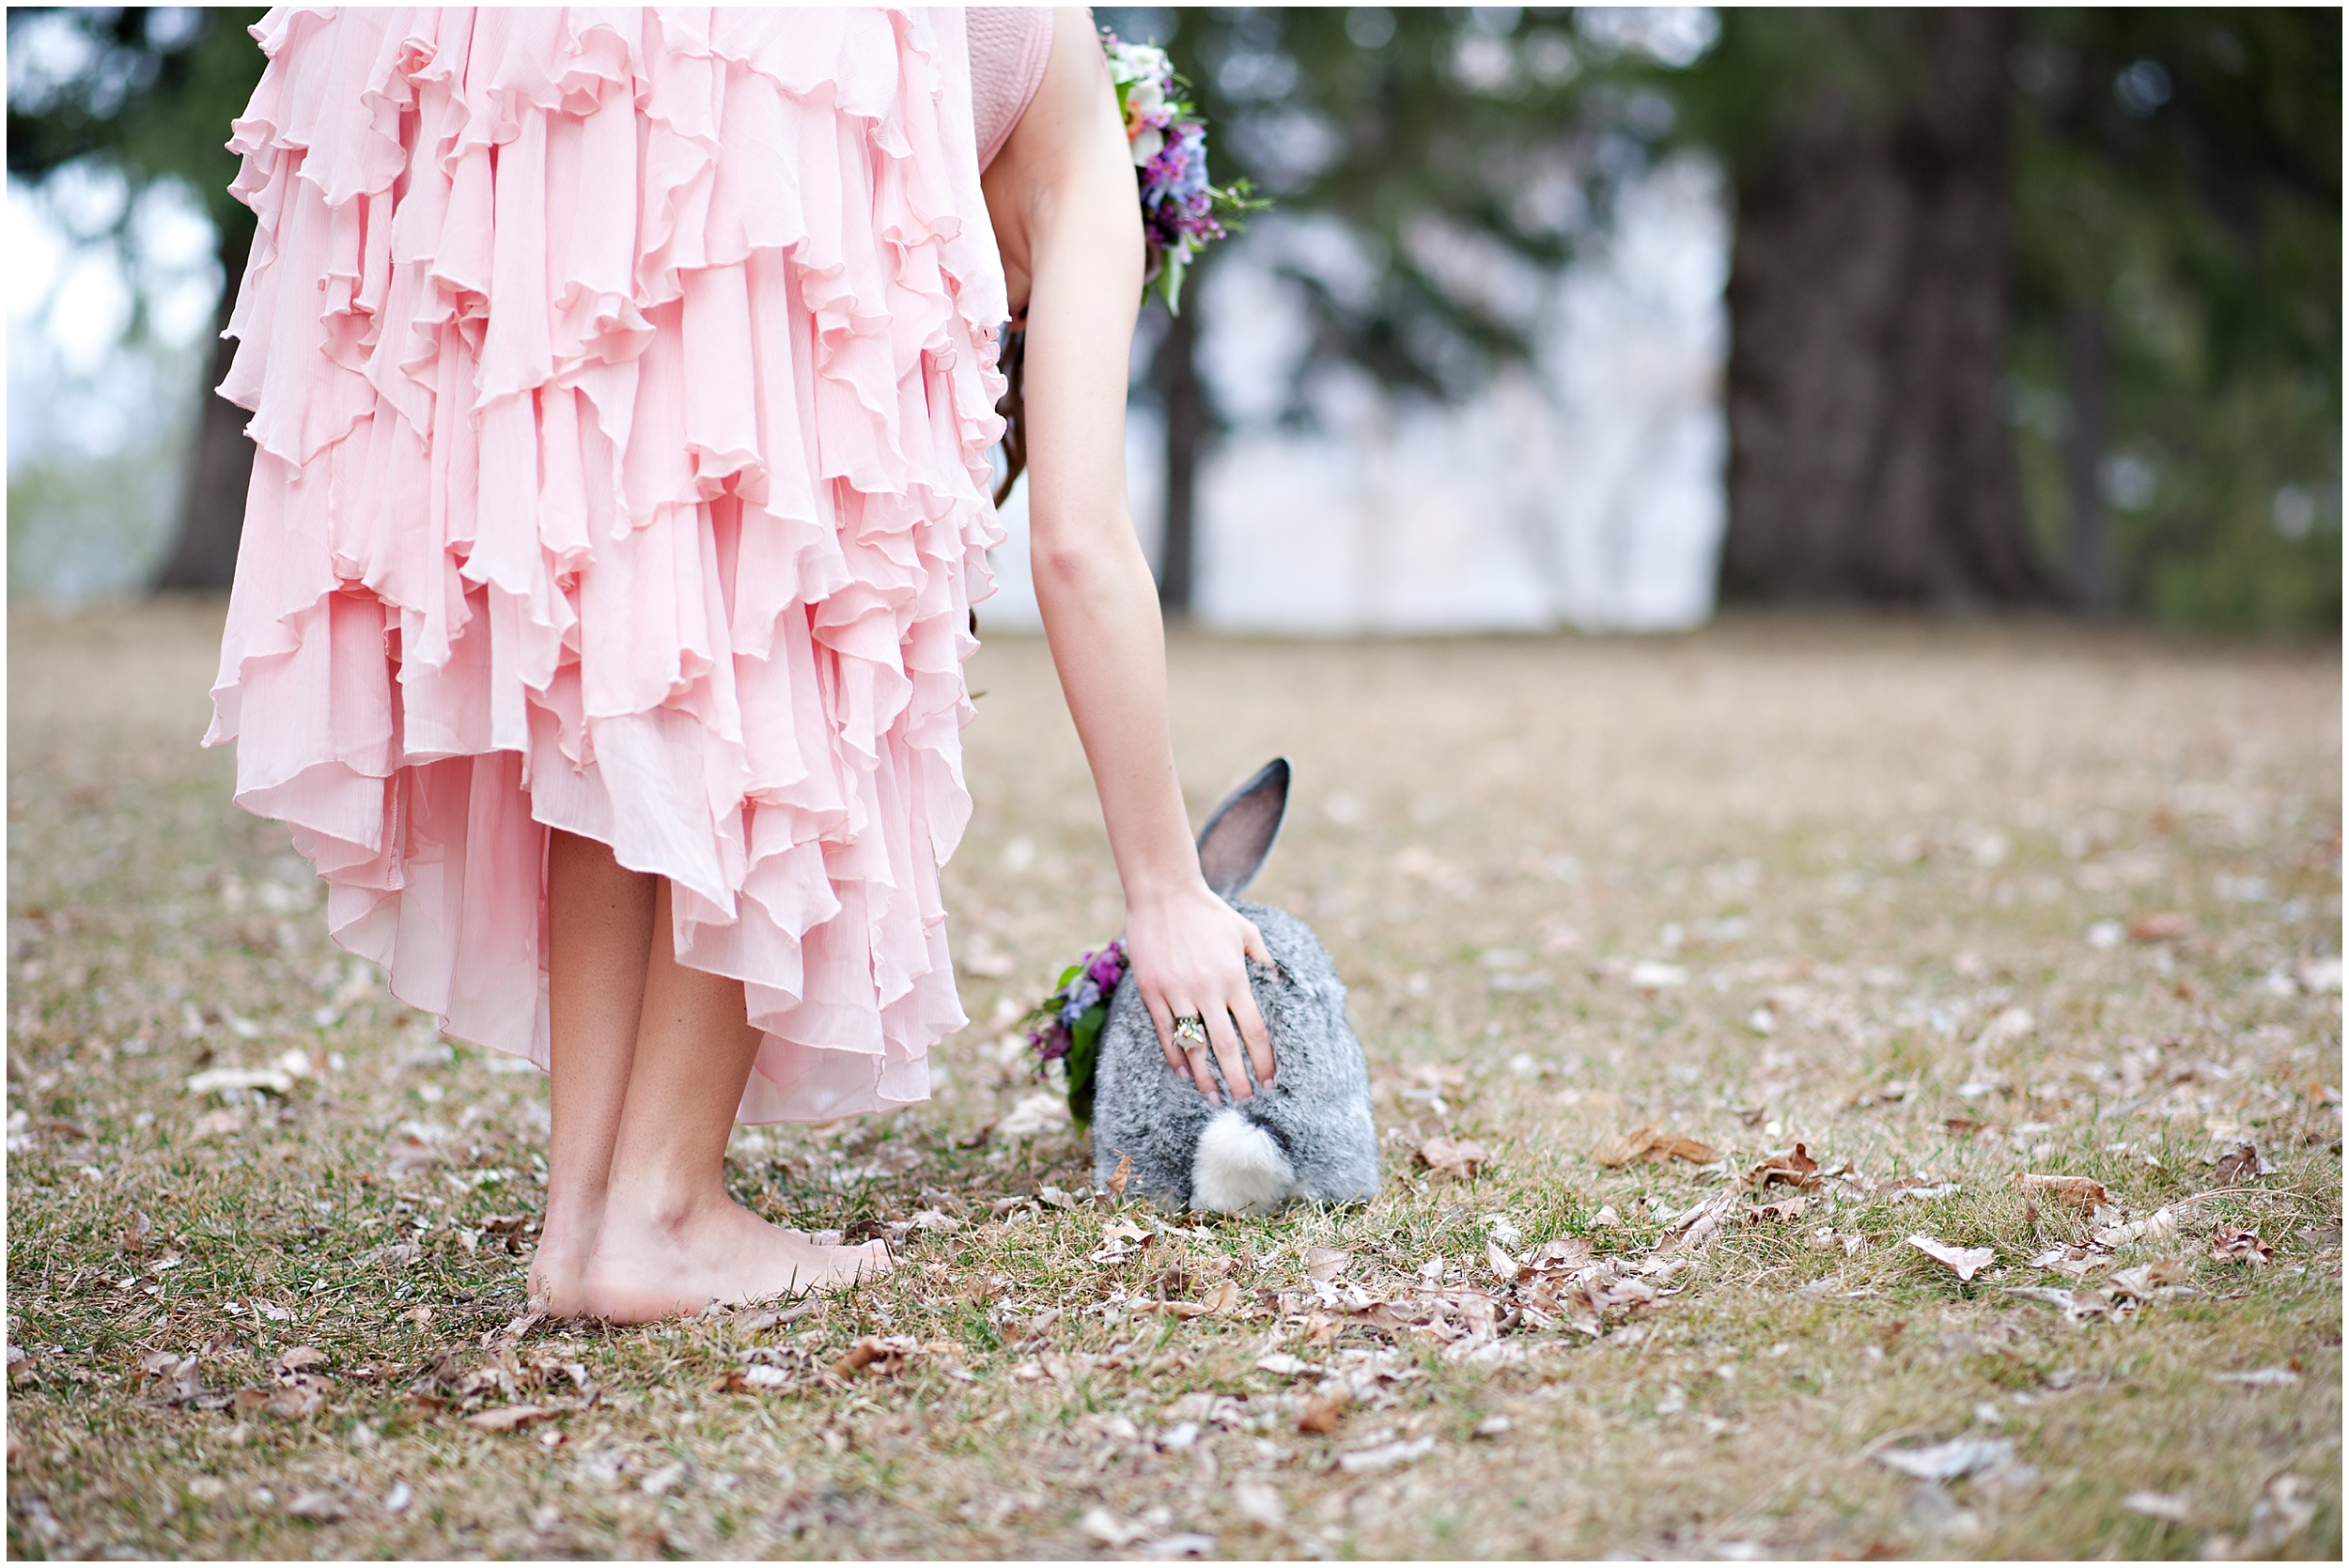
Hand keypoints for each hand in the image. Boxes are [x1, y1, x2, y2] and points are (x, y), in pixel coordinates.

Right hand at [1125, 878, 1275, 1101]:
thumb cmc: (1207, 911)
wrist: (1163, 892)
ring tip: (1213, 1097)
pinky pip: (1165, 1032)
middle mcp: (1208, 989)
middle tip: (1245, 1101)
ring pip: (1194, 1046)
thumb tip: (1278, 981)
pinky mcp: (1152, 991)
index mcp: (1234, 977)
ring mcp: (1177, 992)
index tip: (1270, 1080)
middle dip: (1238, 1079)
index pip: (1255, 1030)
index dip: (1264, 1059)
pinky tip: (1183, 1073)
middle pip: (1227, 1047)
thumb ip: (1262, 958)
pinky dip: (1175, 1056)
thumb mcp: (1245, 930)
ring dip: (1205, 1077)